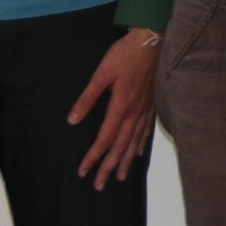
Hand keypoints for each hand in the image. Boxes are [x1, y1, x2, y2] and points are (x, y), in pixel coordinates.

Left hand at [68, 28, 159, 189]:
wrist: (152, 40)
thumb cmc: (124, 54)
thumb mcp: (101, 73)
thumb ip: (87, 98)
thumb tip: (73, 120)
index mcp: (121, 106)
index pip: (105, 138)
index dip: (94, 156)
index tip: (83, 171)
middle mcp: (134, 112)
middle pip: (120, 146)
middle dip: (108, 166)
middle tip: (100, 185)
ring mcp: (145, 109)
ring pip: (134, 141)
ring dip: (125, 160)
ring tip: (118, 176)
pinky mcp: (151, 103)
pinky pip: (146, 129)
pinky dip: (140, 144)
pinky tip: (137, 153)